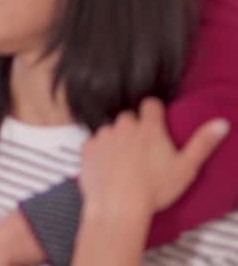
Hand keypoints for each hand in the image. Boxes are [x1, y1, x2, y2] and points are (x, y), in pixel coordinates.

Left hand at [80, 97, 228, 215]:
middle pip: (129, 117)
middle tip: (143, 151)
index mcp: (149, 127)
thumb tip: (222, 123)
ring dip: (117, 140)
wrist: (118, 206)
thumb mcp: (186, 167)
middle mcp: (124, 126)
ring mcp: (103, 136)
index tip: (157, 125)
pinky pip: (95, 143)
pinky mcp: (87, 148)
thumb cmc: (156, 189)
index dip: (154, 113)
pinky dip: (101, 152)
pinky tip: (109, 168)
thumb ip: (203, 143)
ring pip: (111, 130)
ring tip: (125, 162)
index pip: (151, 104)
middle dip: (135, 129)